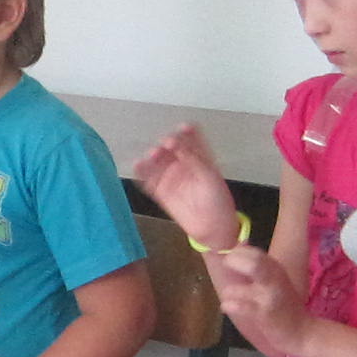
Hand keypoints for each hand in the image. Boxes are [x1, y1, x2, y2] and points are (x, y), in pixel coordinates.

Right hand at [128, 126, 240, 250]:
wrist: (213, 228)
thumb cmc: (218, 202)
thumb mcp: (209, 177)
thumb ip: (193, 160)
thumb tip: (179, 145)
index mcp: (200, 158)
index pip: (192, 138)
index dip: (188, 132)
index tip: (183, 128)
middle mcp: (184, 165)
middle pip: (172, 148)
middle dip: (168, 143)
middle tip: (166, 144)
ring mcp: (171, 177)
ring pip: (158, 161)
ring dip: (154, 156)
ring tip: (152, 155)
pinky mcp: (161, 191)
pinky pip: (149, 179)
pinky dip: (142, 172)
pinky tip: (138, 165)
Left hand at [208, 245, 304, 351]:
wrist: (301, 331)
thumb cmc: (283, 305)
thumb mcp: (272, 280)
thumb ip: (256, 264)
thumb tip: (238, 244)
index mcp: (275, 268)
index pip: (253, 252)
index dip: (237, 253)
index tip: (229, 260)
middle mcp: (274, 278)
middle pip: (253, 262)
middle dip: (234, 262)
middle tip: (227, 269)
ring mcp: (269, 296)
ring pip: (242, 287)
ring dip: (230, 291)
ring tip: (230, 297)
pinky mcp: (265, 314)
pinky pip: (243, 307)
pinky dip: (231, 305)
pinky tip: (227, 307)